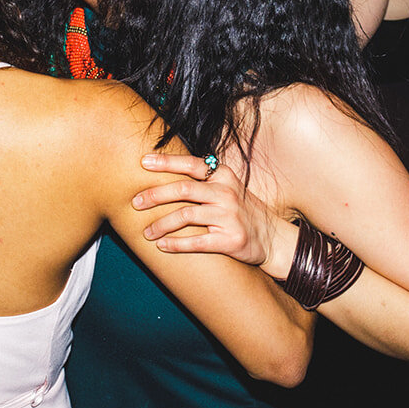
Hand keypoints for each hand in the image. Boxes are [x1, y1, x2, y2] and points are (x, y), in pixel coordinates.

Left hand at [133, 152, 283, 268]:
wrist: (272, 237)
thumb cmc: (242, 210)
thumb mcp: (228, 187)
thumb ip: (203, 180)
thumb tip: (166, 172)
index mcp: (223, 176)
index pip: (191, 164)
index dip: (166, 162)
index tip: (143, 162)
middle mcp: (226, 193)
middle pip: (183, 189)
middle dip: (155, 195)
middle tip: (135, 203)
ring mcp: (229, 216)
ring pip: (186, 216)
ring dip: (161, 224)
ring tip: (146, 232)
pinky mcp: (231, 240)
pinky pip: (197, 242)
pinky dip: (176, 244)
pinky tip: (162, 246)